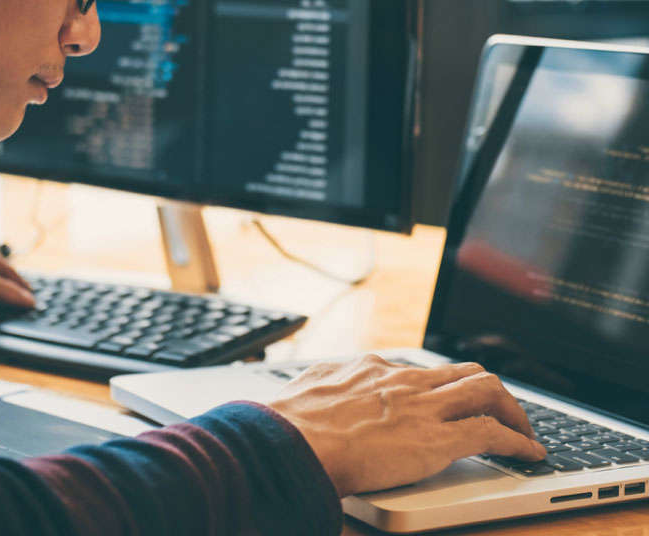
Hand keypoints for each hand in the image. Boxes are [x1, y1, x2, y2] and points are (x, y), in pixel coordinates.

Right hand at [268, 354, 545, 496]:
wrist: (294, 441)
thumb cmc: (293, 421)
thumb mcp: (310, 386)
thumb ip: (329, 383)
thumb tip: (325, 384)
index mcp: (376, 368)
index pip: (425, 371)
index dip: (447, 386)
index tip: (452, 400)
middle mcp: (406, 381)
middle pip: (466, 372)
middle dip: (492, 391)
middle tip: (502, 411)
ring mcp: (423, 407)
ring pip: (487, 391)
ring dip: (512, 410)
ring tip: (524, 430)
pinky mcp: (436, 440)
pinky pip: (491, 433)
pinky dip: (517, 442)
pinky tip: (529, 453)